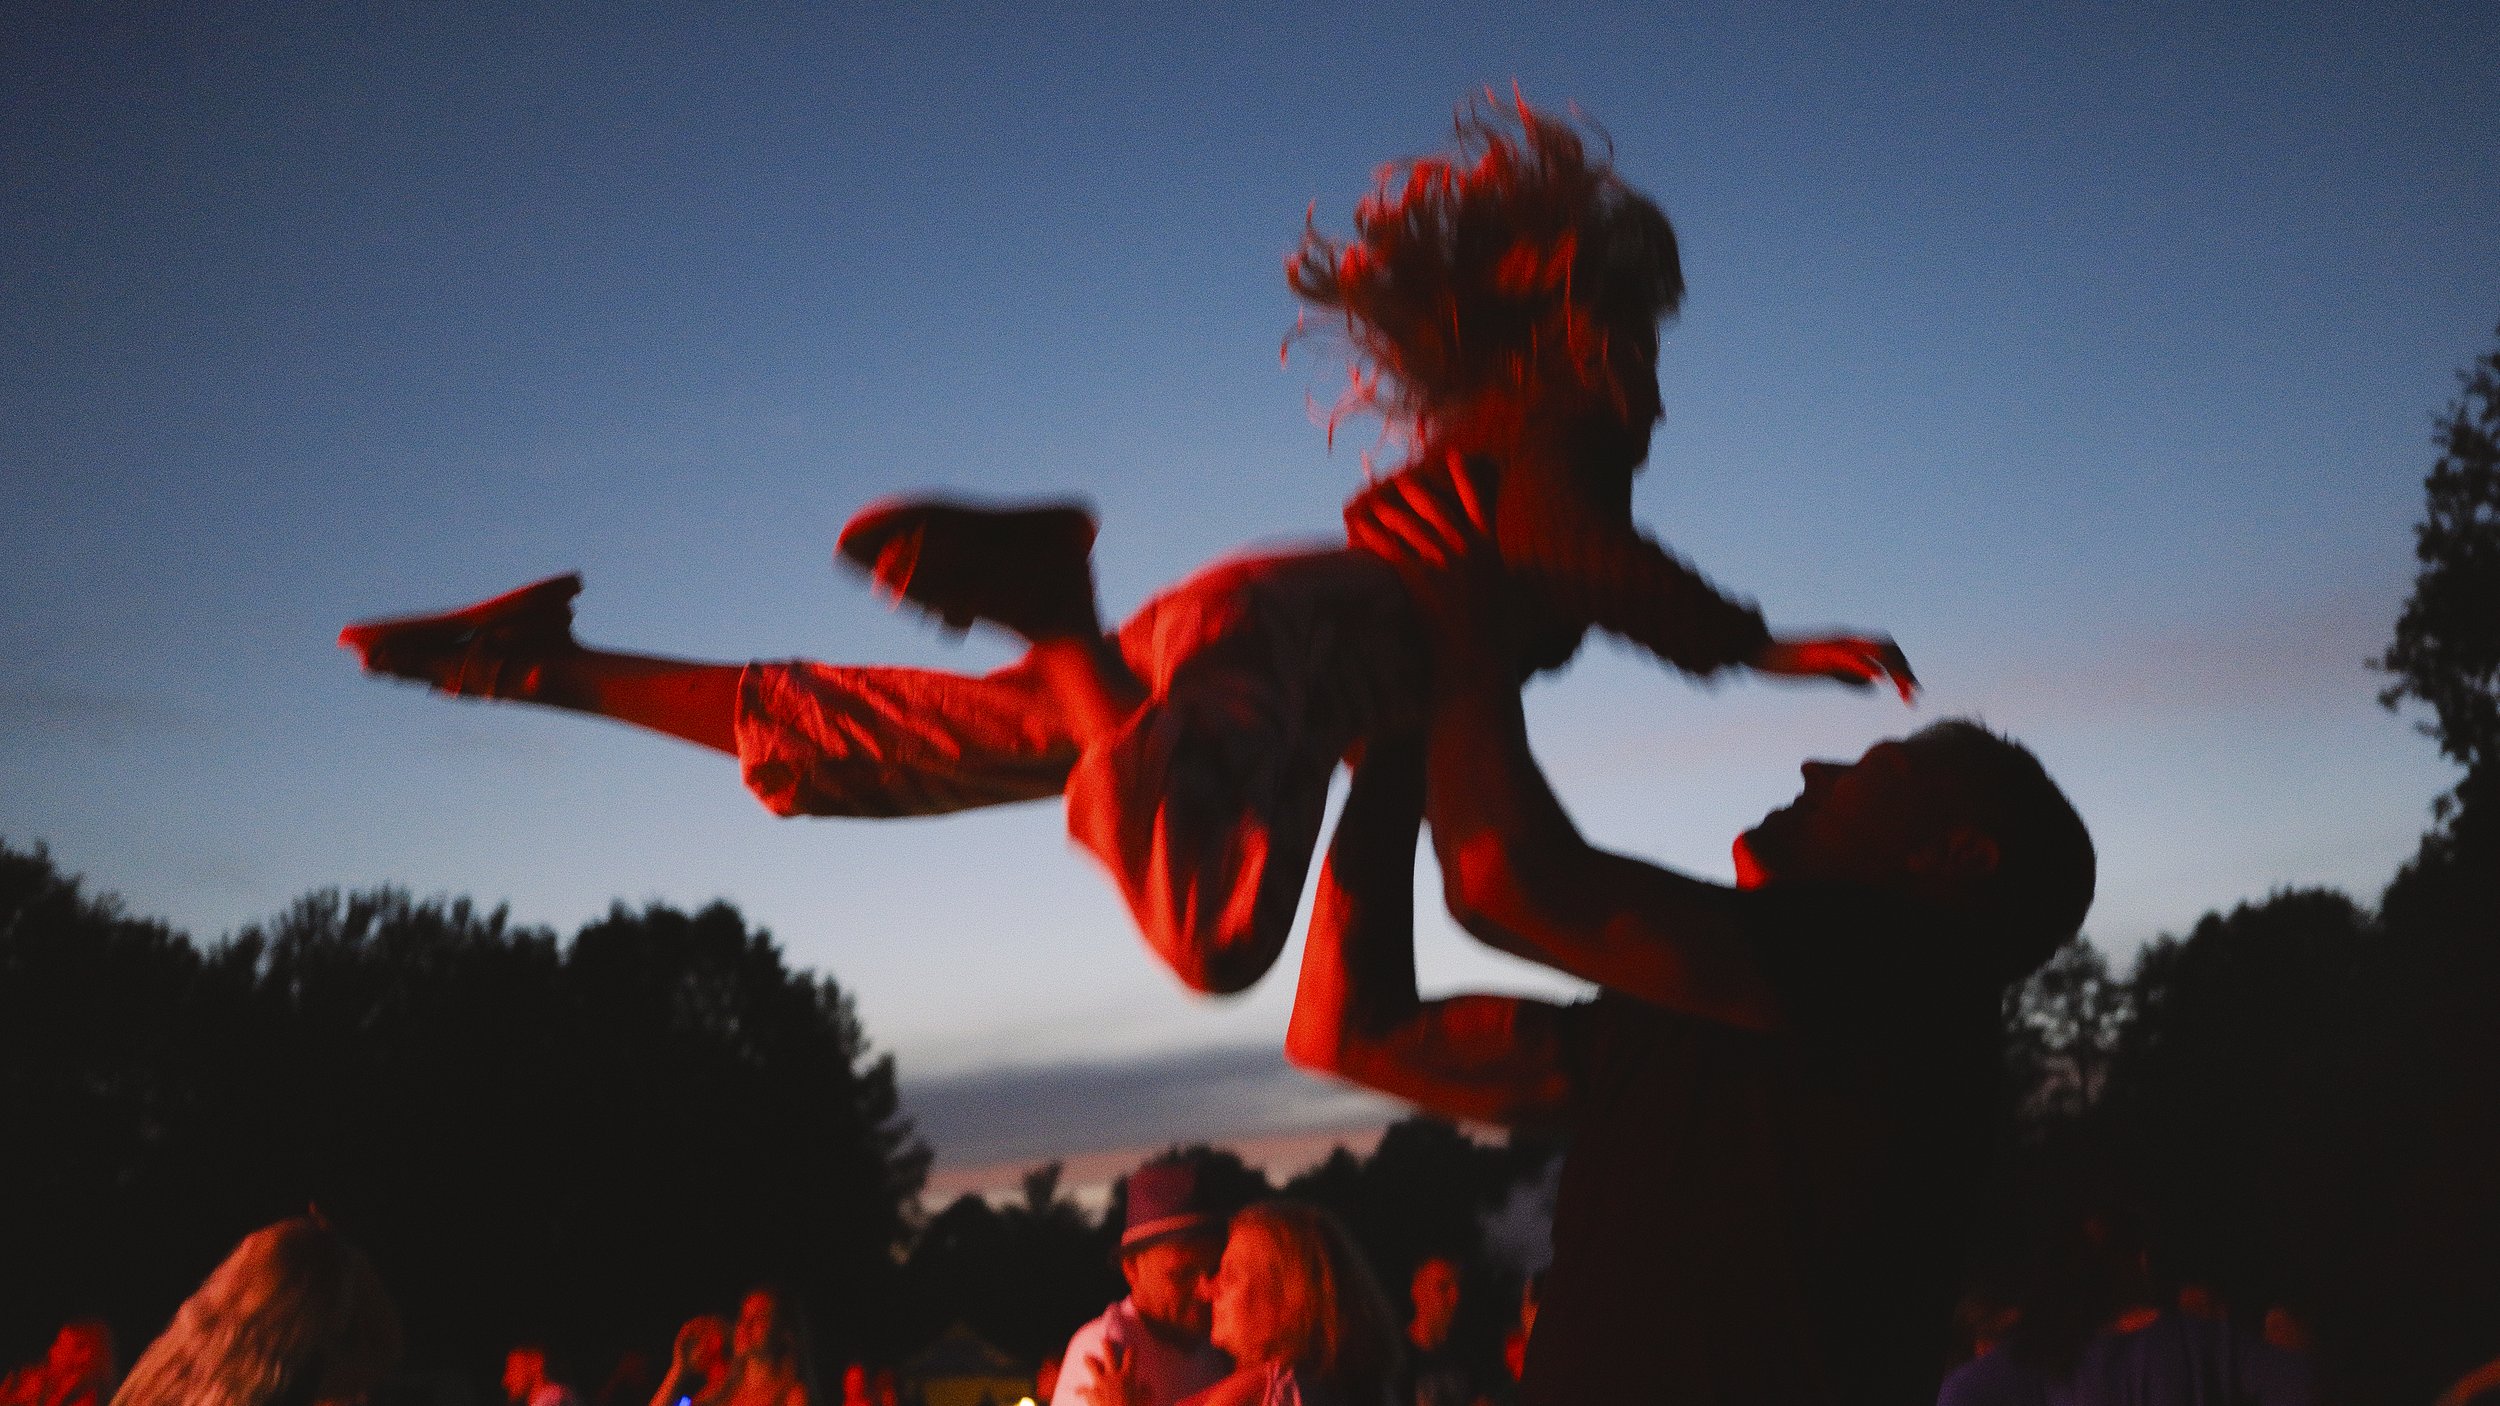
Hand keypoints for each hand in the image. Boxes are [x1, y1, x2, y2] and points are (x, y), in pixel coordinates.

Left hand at [1078, 1339, 1146, 1405]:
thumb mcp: (1146, 1400)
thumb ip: (1146, 1390)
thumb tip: (1145, 1384)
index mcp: (1127, 1376)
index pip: (1130, 1357)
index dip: (1131, 1350)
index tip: (1131, 1347)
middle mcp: (1113, 1375)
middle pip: (1109, 1355)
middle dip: (1107, 1346)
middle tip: (1104, 1340)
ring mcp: (1101, 1382)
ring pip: (1093, 1366)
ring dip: (1089, 1361)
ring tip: (1086, 1357)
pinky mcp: (1092, 1392)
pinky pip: (1083, 1390)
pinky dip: (1079, 1391)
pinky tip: (1076, 1392)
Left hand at [1344, 456, 1503, 644]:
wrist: (1479, 660)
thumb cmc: (1496, 638)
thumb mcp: (1507, 597)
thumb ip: (1497, 576)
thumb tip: (1497, 572)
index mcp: (1491, 550)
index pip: (1479, 503)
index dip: (1465, 479)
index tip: (1454, 456)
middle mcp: (1468, 550)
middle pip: (1437, 508)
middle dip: (1416, 491)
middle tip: (1400, 479)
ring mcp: (1444, 563)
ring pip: (1411, 525)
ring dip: (1390, 511)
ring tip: (1374, 500)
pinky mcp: (1421, 580)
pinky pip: (1392, 550)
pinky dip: (1374, 536)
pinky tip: (1360, 527)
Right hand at [1751, 633, 1918, 702]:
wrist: (1756, 652)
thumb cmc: (1786, 664)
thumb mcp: (1824, 672)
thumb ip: (1849, 677)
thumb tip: (1875, 685)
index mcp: (1846, 642)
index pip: (1885, 649)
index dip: (1903, 667)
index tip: (1913, 690)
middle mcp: (1845, 638)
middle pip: (1887, 648)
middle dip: (1906, 671)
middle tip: (1917, 696)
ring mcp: (1833, 644)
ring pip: (1875, 652)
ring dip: (1896, 672)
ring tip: (1907, 693)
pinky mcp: (1820, 654)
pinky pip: (1849, 659)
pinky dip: (1867, 667)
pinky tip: (1880, 680)